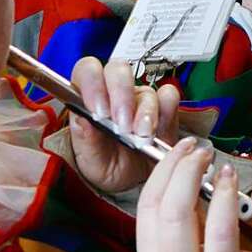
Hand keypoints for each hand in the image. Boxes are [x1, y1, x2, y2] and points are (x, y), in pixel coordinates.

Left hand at [69, 58, 179, 193]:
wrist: (132, 181)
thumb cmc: (106, 165)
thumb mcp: (90, 159)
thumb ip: (85, 139)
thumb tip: (81, 118)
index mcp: (90, 98)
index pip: (87, 70)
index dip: (92, 83)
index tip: (99, 111)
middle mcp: (116, 92)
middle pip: (118, 69)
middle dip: (121, 94)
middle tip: (122, 124)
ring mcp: (142, 98)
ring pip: (146, 89)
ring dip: (145, 113)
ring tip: (141, 137)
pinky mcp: (165, 108)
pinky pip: (170, 96)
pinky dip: (166, 113)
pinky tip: (158, 132)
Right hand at [137, 137, 251, 251]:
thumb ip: (180, 235)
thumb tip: (189, 184)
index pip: (149, 212)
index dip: (163, 172)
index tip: (178, 152)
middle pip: (176, 214)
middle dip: (187, 172)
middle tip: (199, 153)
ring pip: (221, 227)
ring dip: (224, 189)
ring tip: (226, 171)